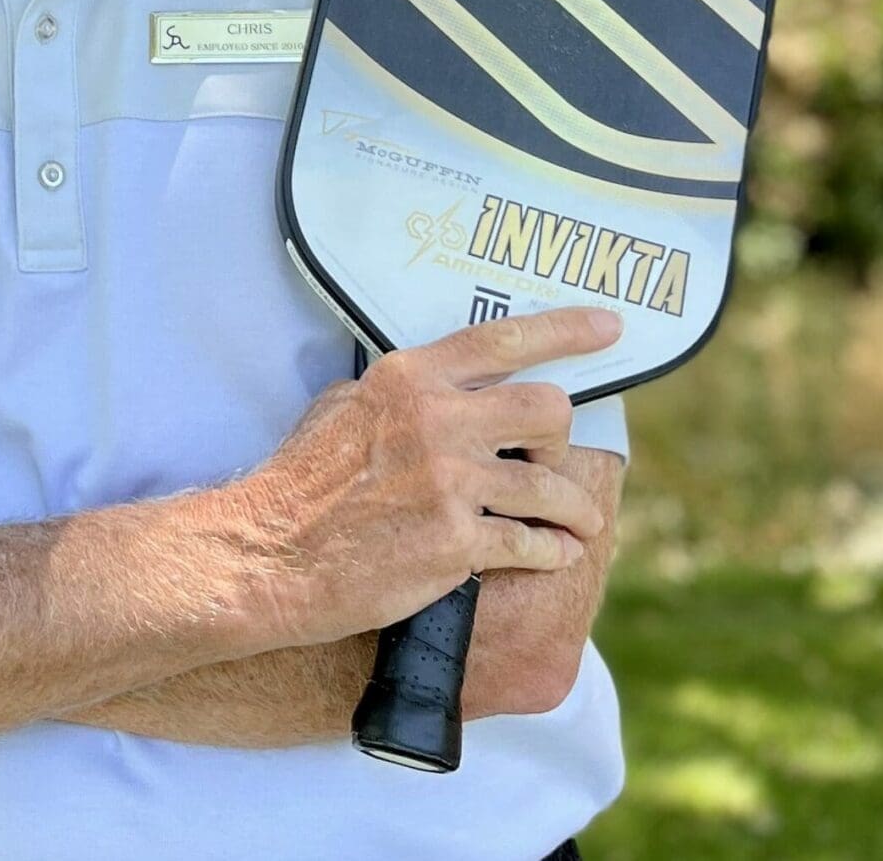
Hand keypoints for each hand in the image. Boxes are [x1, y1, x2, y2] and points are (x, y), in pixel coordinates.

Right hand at [225, 307, 622, 648]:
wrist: (273, 555)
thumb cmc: (300, 484)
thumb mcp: (342, 408)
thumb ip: (398, 395)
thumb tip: (437, 388)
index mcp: (410, 379)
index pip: (502, 339)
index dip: (567, 330)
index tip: (610, 327)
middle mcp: (437, 419)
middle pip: (547, 409)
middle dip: (562, 441)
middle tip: (553, 463)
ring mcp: (450, 481)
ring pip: (552, 486)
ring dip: (575, 509)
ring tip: (579, 525)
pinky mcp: (457, 542)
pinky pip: (533, 542)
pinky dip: (552, 550)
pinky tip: (554, 553)